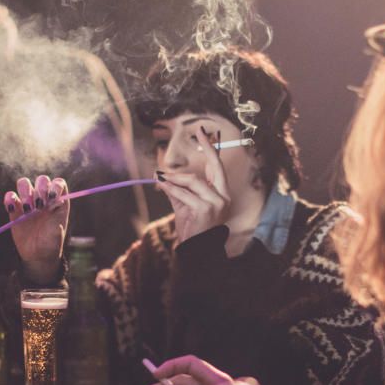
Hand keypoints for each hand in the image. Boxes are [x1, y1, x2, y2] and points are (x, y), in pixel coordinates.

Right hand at [4, 175, 69, 281]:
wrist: (38, 255)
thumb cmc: (52, 243)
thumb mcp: (57, 232)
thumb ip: (57, 216)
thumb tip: (56, 202)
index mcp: (58, 201)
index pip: (58, 183)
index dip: (55, 186)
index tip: (52, 197)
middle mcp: (44, 199)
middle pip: (41, 180)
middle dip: (40, 188)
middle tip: (40, 205)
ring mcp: (29, 203)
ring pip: (24, 184)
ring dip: (26, 192)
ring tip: (28, 209)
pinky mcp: (15, 209)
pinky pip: (10, 196)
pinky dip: (9, 198)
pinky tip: (13, 208)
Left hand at [158, 126, 231, 242]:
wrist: (196, 251)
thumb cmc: (193, 228)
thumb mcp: (185, 205)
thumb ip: (178, 189)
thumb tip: (162, 175)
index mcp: (221, 194)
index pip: (217, 168)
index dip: (212, 150)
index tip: (204, 133)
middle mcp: (223, 197)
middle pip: (215, 167)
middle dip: (208, 148)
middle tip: (199, 133)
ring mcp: (216, 203)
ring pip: (193, 181)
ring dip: (175, 178)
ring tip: (160, 177)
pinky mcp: (205, 209)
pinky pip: (184, 193)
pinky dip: (170, 188)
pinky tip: (161, 185)